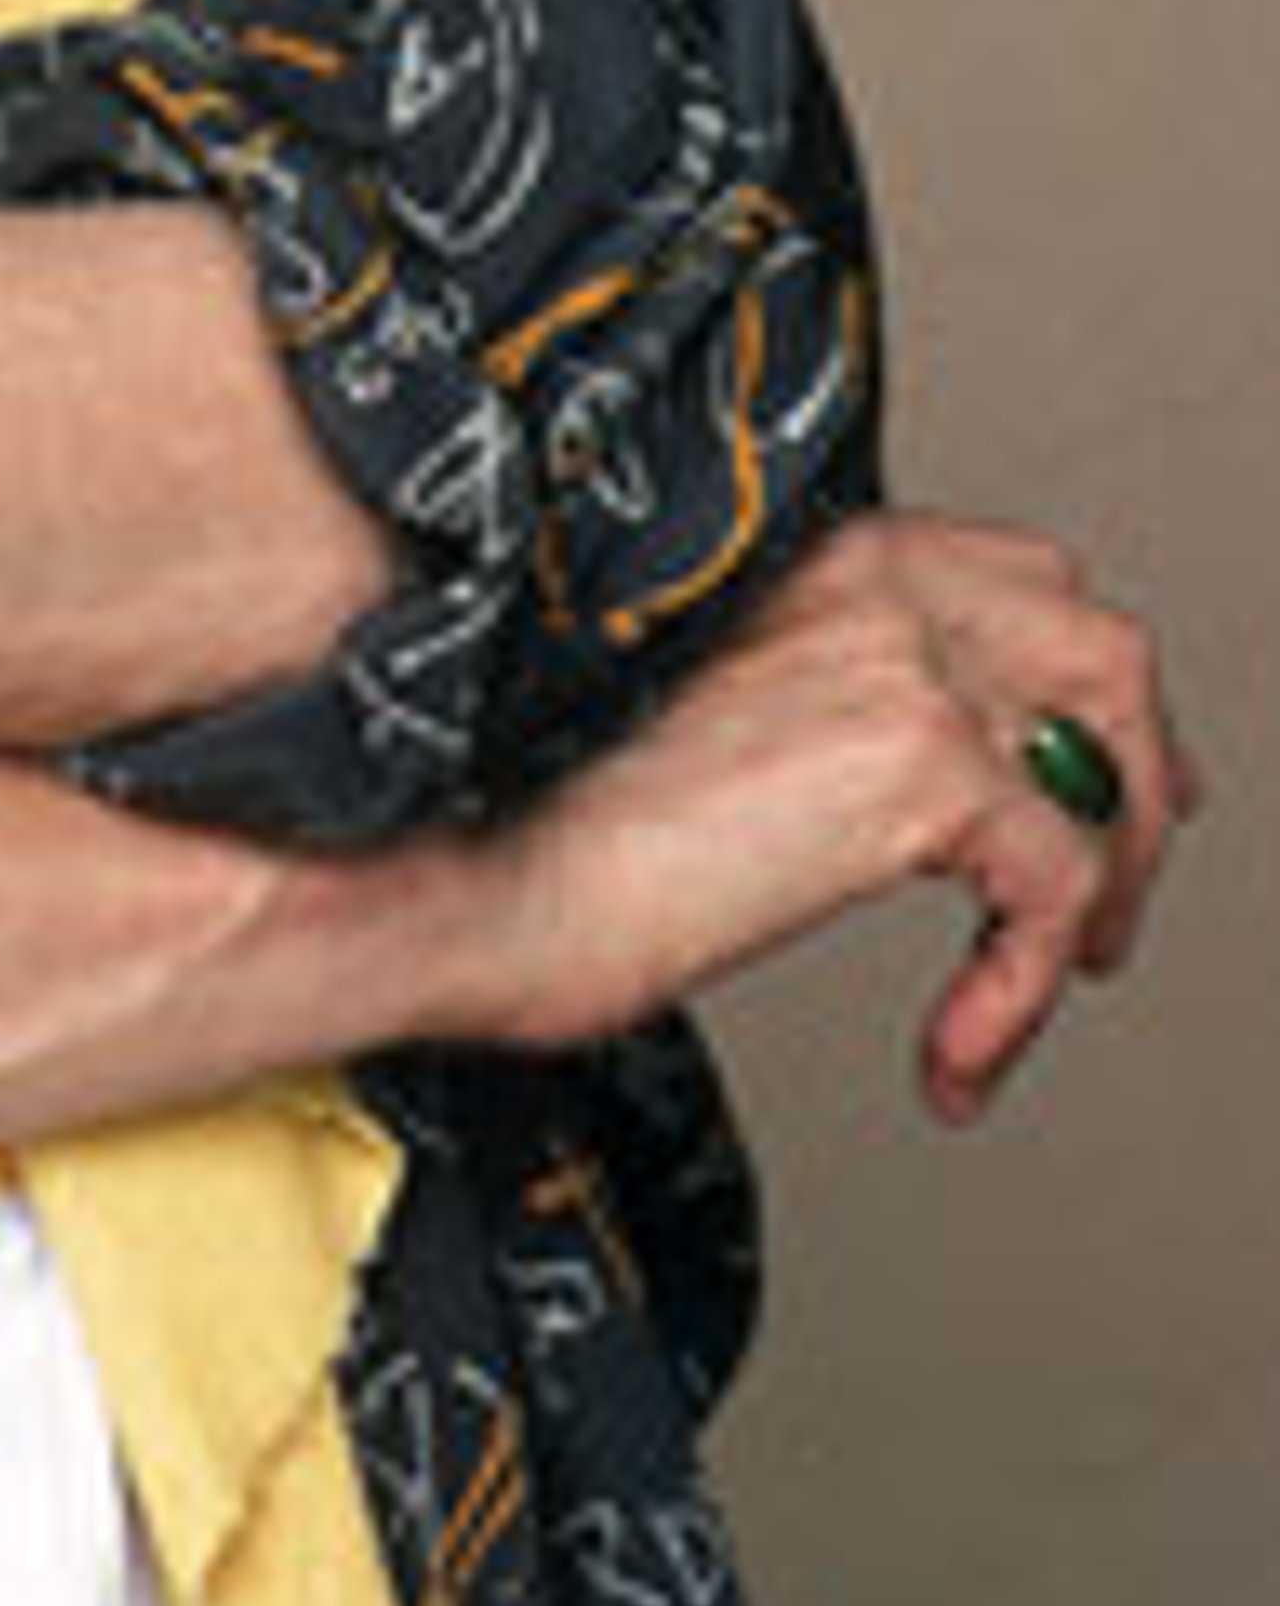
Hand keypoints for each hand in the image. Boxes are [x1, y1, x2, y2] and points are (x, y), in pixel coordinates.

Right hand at [469, 509, 1194, 1119]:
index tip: (1087, 770)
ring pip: (1111, 757)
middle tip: (1124, 877)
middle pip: (1094, 644)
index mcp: (805, 553)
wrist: (471, 862)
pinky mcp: (919, 767)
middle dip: (1134, 766)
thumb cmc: (528, 810)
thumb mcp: (694, 718)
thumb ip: (808, 701)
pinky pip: (1058, 889)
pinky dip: (1024, 993)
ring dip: (1117, 875)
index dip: (1071, 679)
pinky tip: (955, 1053)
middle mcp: (869, 583)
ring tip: (1055, 980)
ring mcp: (902, 664)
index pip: (1011, 575)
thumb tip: (913, 775)